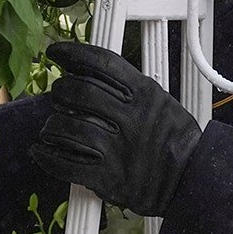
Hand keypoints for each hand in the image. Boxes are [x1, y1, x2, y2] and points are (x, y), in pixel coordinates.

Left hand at [32, 42, 200, 215]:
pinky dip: (47, 157)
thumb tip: (89, 69)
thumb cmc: (173, 140)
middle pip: (78, 92)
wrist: (192, 181)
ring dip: (51, 126)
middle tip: (58, 95)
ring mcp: (117, 149)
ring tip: (51, 128)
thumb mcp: (160, 101)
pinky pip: (65, 164)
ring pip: (67, 127)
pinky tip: (41, 152)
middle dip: (60, 90)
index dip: (72, 53)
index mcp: (144, 95)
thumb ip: (129, 86)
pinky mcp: (108, 178)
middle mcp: (129, 119)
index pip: (101, 63)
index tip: (56, 53)